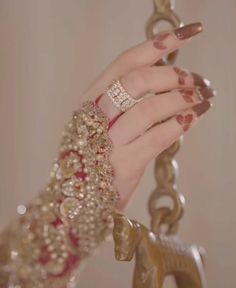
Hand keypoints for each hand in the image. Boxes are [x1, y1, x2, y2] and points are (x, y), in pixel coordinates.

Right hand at [80, 22, 214, 209]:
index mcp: (90, 99)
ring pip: (149, 108)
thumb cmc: (99, 156)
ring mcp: (107, 141)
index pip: (125, 61)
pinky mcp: (124, 164)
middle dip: (174, 75)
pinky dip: (180, 123)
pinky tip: (194, 117)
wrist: (82, 198)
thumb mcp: (105, 123)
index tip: (189, 33)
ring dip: (182, 99)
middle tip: (198, 80)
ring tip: (203, 98)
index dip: (159, 44)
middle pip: (138, 80)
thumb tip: (173, 79)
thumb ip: (129, 102)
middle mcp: (94, 116)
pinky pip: (157, 137)